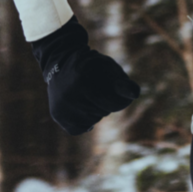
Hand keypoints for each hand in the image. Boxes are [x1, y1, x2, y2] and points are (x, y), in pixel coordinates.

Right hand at [31, 16, 140, 134]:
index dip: (121, 98)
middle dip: (106, 101)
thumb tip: (134, 94)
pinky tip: (81, 106)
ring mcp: (61, 107)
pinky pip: (81, 128)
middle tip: (96, 87)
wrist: (62, 63)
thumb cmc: (93, 66)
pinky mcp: (57, 115)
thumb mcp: (110, 67)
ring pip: (93, 120)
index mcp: (83, 80)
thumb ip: (124, 82)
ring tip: (86, 93)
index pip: (114, 103)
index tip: (118, 88)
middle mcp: (69, 96)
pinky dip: (85, 120)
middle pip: (104, 111)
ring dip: (95, 109)